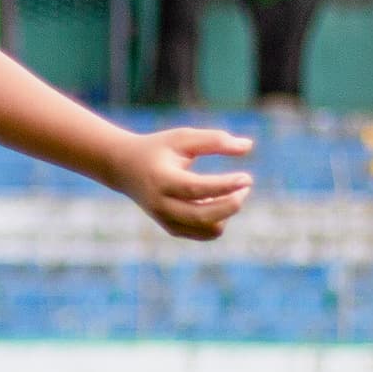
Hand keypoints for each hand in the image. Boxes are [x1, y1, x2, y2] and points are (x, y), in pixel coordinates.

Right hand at [105, 125, 252, 241]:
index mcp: (162, 180)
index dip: (225, 186)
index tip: (247, 178)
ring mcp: (165, 220)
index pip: (197, 189)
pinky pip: (205, 233)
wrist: (124, 168)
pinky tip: (217, 201)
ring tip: (229, 192)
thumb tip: (248, 146)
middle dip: (232, 204)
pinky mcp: (172, 228)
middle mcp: (161, 205)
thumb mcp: (182, 138)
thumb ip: (214, 140)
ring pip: (208, 229)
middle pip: (203, 216)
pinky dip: (218, 220)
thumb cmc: (158, 149)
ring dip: (226, 213)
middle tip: (246, 185)